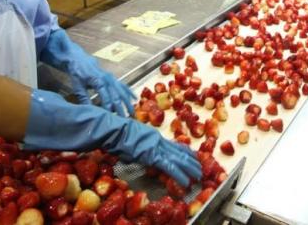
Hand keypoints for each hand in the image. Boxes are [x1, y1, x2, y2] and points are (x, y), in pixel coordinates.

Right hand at [25, 89, 201, 186]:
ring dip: (189, 168)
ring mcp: (155, 145)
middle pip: (177, 151)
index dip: (182, 152)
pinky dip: (179, 174)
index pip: (170, 145)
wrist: (106, 127)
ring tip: (199, 175)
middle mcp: (156, 138)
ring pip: (177, 158)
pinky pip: (169, 165)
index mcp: (150, 135)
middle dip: (190, 161)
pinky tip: (187, 181)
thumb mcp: (124, 142)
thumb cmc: (110, 133)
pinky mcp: (152, 153)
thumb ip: (132, 146)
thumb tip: (131, 151)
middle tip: (201, 168)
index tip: (191, 157)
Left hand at [40, 29, 135, 116]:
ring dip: (128, 102)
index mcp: (98, 81)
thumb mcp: (78, 86)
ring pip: (122, 91)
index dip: (109, 108)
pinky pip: (123, 85)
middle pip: (117, 96)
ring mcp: (111, 78)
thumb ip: (84, 98)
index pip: (106, 97)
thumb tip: (88, 111)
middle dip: (121, 108)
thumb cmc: (78, 73)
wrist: (80, 59)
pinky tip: (134, 99)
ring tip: (132, 112)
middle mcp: (107, 79)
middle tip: (125, 119)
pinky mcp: (113, 78)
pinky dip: (129, 92)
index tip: (111, 118)